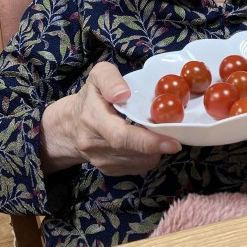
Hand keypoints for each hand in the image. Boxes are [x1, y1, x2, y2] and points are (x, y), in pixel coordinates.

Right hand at [40, 62, 181, 175]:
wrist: (70, 125)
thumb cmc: (91, 97)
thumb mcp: (97, 76)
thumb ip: (110, 79)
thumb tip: (124, 94)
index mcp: (92, 118)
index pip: (121, 136)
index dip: (148, 141)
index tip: (172, 142)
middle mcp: (93, 144)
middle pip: (131, 152)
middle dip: (157, 148)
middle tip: (176, 141)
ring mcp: (100, 161)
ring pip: (137, 163)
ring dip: (154, 152)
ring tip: (159, 136)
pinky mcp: (108, 170)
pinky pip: (135, 168)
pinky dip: (147, 158)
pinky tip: (148, 144)